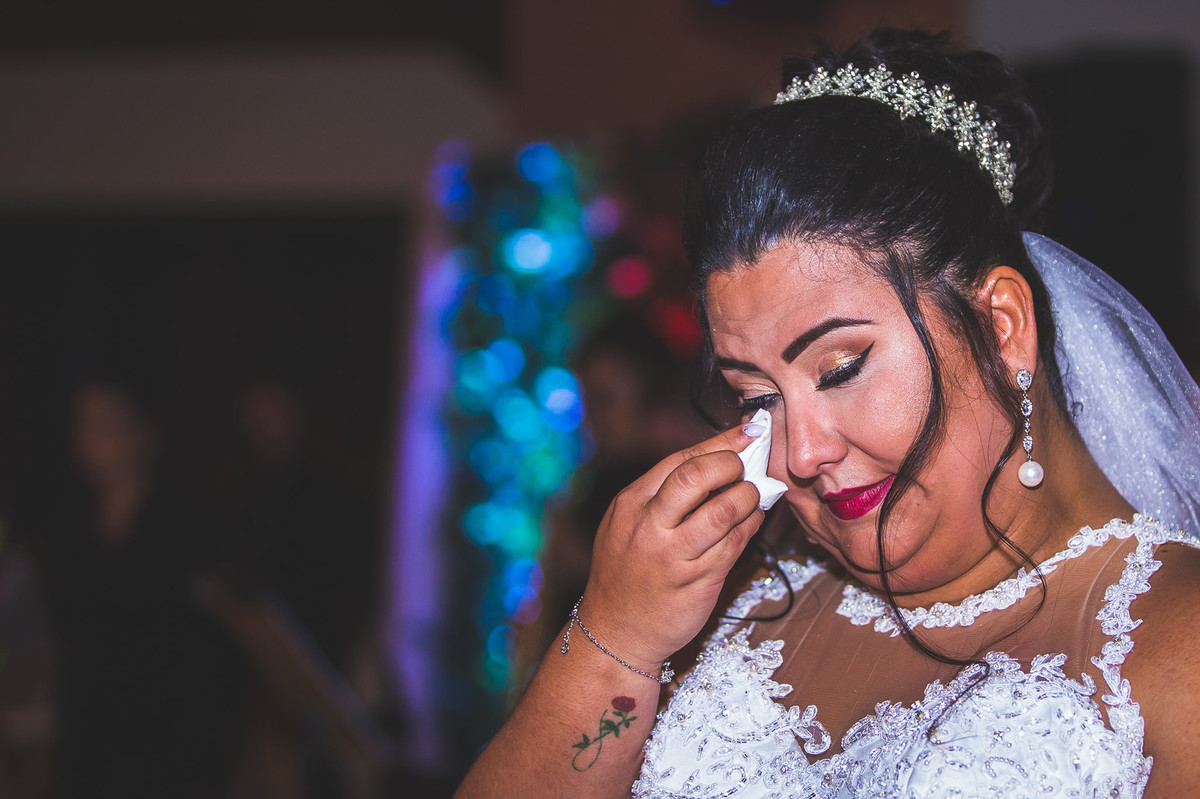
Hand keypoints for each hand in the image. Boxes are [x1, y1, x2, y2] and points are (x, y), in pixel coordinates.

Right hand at [578, 425, 765, 670]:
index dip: (720, 442)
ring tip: (753, 494)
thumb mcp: (626, 525)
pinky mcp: (697, 582)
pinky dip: (750, 526)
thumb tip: (715, 461)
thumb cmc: (626, 573)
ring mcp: (673, 556)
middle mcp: (649, 527)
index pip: (679, 460)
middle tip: (747, 465)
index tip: (748, 432)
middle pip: (697, 477)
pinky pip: (734, 545)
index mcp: (631, 504)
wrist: (616, 632)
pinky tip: (753, 519)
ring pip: (722, 512)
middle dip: (732, 463)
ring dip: (748, 497)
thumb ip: (661, 495)